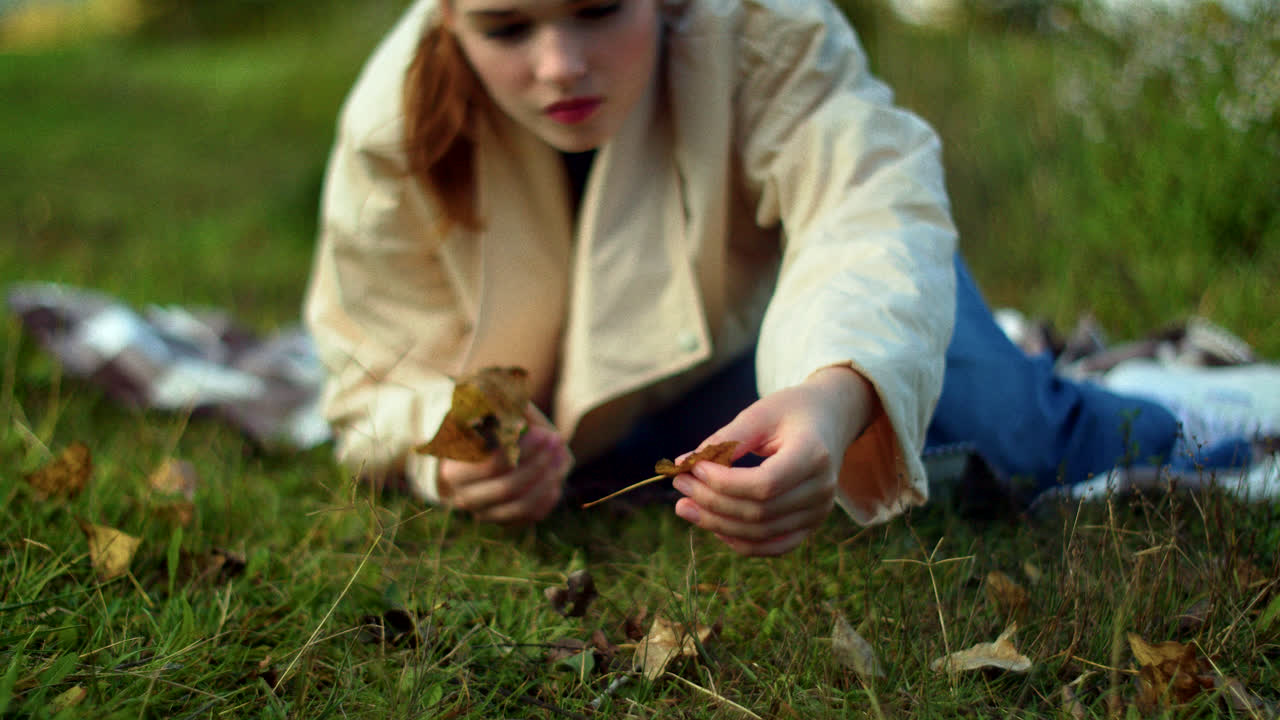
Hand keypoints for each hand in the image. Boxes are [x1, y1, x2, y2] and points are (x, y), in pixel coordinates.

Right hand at [436, 408, 572, 524]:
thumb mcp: (488, 414)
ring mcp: (485, 514)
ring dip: (547, 479)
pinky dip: (549, 495)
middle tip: (555, 438)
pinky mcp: (504, 522)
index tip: (537, 430)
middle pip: (508, 487)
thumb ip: (500, 410)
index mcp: (453, 471)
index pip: (490, 466)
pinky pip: (532, 515)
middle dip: (537, 462)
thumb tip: (519, 418)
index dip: (517, 448)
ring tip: (560, 453)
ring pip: (522, 504)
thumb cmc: (487, 429)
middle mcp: (465, 498)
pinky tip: (557, 475)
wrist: (485, 458)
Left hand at [671, 366, 874, 555]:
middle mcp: (821, 490)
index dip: (723, 483)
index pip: (765, 484)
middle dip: (712, 501)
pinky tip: (713, 525)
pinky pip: (772, 546)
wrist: (829, 420)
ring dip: (717, 524)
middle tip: (680, 484)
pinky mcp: (810, 525)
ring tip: (685, 506)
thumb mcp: (760, 414)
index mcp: (813, 455)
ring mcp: (819, 512)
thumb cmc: (791, 411)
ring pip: (760, 533)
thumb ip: (724, 439)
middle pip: (759, 512)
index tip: (693, 468)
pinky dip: (740, 541)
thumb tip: (682, 464)